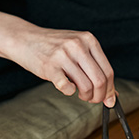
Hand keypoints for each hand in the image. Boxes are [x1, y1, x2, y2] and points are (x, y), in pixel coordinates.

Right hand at [0, 0, 115, 105]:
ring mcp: (63, 55)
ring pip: (86, 86)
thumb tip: (113, 93)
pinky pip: (67, 87)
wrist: (25, 39)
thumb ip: (95, 66)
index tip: (110, 99)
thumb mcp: (77, 48)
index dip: (110, 89)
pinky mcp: (50, 66)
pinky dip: (70, 92)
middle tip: (93, 100)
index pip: (108, 70)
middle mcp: (78, 45)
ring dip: (85, 96)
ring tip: (80, 93)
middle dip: (100, 96)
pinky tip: (67, 87)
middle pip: (100, 80)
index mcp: (89, 40)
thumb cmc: (54, 46)